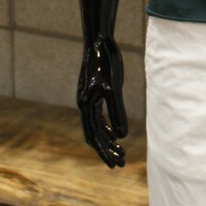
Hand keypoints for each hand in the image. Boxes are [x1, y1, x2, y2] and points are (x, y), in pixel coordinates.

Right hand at [76, 35, 128, 167]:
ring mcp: (87, 98)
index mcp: (86, 106)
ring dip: (108, 140)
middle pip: (94, 135)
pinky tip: (115, 133)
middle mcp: (83, 104)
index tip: (115, 165)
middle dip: (107, 150)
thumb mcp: (114, 89)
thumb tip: (122, 137)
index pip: (94, 137)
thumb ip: (117, 112)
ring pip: (96, 126)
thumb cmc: (107, 62)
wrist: (99, 40)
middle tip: (121, 163)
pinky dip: (106, 126)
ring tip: (121, 151)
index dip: (104, 152)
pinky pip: (98, 115)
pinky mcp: (93, 92)